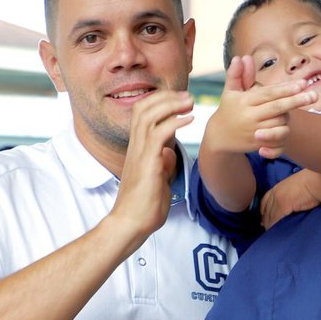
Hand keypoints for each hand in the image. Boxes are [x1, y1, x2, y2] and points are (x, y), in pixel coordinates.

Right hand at [110, 89, 194, 239]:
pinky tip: (189, 119)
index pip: (142, 113)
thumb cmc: (144, 206)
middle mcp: (136, 146)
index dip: (160, 102)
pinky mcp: (147, 162)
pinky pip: (159, 134)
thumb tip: (169, 153)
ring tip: (189, 102)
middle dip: (166, 97)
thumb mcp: (157, 179)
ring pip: (149, 115)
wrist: (131, 223)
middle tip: (187, 96)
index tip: (180, 100)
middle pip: (143, 107)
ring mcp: (140, 153)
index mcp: (137, 148)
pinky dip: (174, 122)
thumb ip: (162, 164)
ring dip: (172, 104)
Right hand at [205, 56, 317, 159]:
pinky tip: (288, 123)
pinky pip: (277, 138)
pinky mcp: (258, 143)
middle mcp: (250, 116)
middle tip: (314, 95)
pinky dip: (284, 131)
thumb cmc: (228, 109)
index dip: (286, 89)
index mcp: (244, 101)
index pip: (269, 93)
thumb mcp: (230, 91)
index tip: (302, 83)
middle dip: (296, 101)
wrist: (218, 137)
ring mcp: (254, 131)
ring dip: (289, 115)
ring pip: (280, 122)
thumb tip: (242, 57)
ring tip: (292, 107)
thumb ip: (238, 74)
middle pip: (278, 107)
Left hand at [260, 171, 320, 228]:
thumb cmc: (310, 184)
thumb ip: (288, 195)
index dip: (263, 212)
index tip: (264, 220)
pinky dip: (275, 226)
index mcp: (277, 188)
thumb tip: (289, 205)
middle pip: (266, 210)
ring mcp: (278, 199)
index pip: (264, 202)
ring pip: (270, 216)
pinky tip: (276, 232)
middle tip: (268, 230)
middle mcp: (275, 193)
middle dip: (266, 220)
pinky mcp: (283, 205)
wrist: (315, 182)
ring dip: (270, 226)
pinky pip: (276, 219)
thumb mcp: (294, 187)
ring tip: (272, 234)